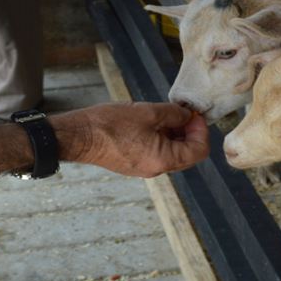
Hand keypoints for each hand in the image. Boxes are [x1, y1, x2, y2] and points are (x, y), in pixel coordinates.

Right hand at [53, 102, 208, 177]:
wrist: (79, 136)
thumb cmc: (110, 125)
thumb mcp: (148, 112)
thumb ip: (174, 114)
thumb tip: (188, 116)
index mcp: (163, 159)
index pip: (198, 151)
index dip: (201, 130)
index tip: (193, 114)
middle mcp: (156, 169)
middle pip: (187, 154)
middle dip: (189, 132)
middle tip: (183, 112)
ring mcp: (144, 168)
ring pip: (172, 153)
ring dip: (175, 134)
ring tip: (165, 114)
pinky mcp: (134, 163)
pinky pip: (157, 152)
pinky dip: (161, 138)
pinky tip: (151, 121)